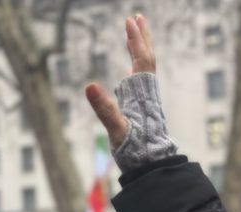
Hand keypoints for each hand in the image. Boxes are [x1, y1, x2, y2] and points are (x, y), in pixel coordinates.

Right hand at [86, 15, 156, 149]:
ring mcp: (146, 100)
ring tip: (133, 36)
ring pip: (145, 70)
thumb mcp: (116, 129)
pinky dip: (136, 70)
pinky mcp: (143, 109)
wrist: (151, 166)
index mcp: (142, 95)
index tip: (131, 20)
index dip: (136, 40)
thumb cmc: (135, 150)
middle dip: (142, 38)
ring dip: (140, 51)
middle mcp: (147, 94)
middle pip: (147, 59)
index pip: (141, 61)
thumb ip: (104, 108)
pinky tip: (131, 71)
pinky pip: (141, 83)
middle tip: (138, 16)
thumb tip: (89, 85)